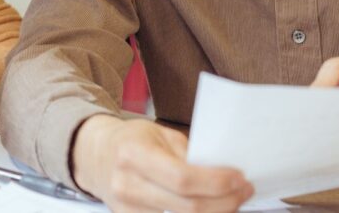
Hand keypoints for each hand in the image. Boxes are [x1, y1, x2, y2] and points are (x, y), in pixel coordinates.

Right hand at [71, 115, 252, 212]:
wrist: (94, 155)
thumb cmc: (130, 140)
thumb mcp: (158, 133)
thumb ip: (187, 153)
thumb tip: (224, 172)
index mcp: (133, 154)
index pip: (182, 178)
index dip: (216, 182)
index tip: (240, 178)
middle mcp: (127, 185)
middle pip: (187, 207)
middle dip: (225, 202)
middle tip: (244, 190)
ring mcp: (127, 209)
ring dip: (215, 212)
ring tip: (231, 199)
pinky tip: (210, 208)